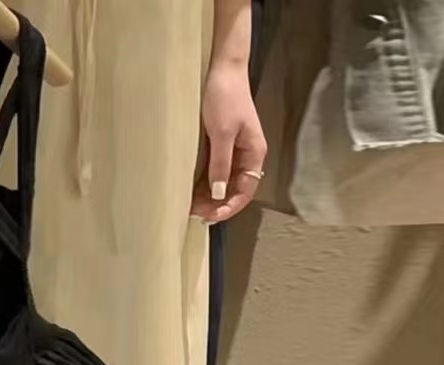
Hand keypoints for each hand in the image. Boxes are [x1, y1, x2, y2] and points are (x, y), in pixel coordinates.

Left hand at [191, 61, 266, 222]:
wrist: (222, 69)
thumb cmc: (225, 97)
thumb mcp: (222, 133)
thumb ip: (221, 164)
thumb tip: (218, 194)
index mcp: (254, 153)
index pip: (245, 190)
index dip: (229, 207)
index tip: (210, 216)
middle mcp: (246, 156)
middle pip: (234, 190)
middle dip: (216, 205)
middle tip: (195, 214)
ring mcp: (233, 152)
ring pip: (223, 184)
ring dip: (209, 197)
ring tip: (190, 207)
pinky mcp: (221, 146)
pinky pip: (215, 172)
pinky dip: (205, 184)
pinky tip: (191, 192)